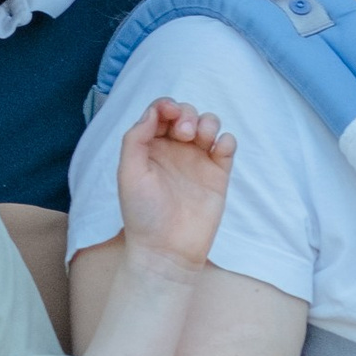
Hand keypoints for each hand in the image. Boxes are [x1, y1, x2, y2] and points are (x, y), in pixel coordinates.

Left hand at [113, 99, 234, 274]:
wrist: (167, 250)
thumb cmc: (143, 214)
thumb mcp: (128, 173)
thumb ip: (136, 138)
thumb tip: (153, 111)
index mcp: (150, 147)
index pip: (160, 113)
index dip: (166, 106)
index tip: (170, 113)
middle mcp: (174, 150)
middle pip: (187, 113)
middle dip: (188, 114)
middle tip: (184, 134)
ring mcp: (198, 161)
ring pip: (209, 124)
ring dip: (207, 122)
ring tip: (200, 139)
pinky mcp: (218, 174)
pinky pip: (227, 146)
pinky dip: (226, 140)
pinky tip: (217, 150)